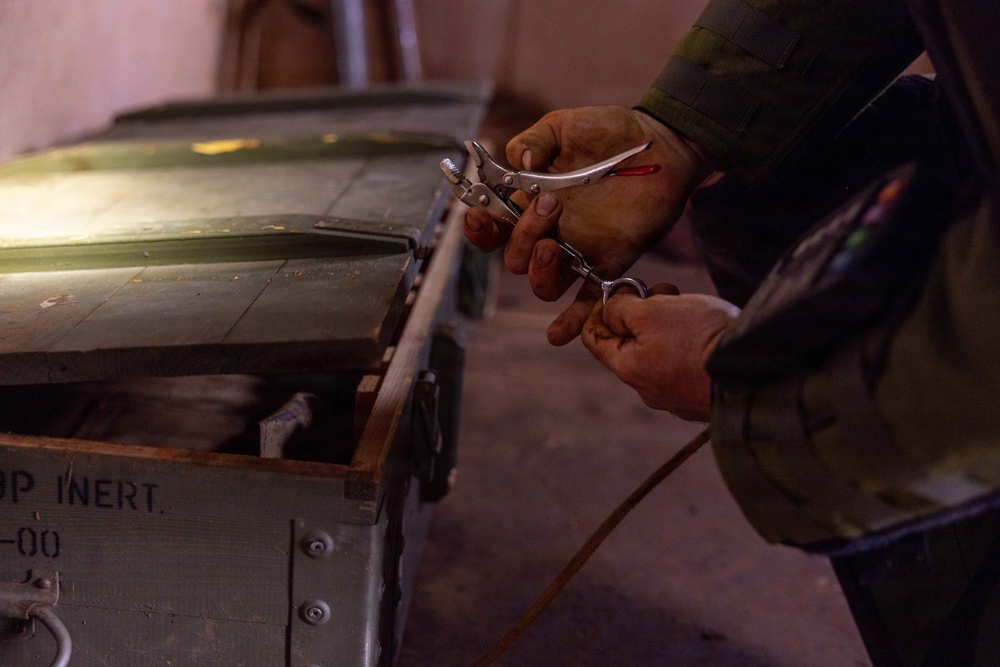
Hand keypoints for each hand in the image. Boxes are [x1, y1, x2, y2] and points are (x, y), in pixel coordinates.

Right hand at [464, 106, 712, 344]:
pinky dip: (570, 321)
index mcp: (528, 201)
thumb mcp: (564, 125)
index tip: (481, 215)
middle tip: (550, 204)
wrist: (661, 142)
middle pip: (514, 258)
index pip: (492, 226)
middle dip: (521, 236)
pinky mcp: (606, 262)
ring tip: (552, 245)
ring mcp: (576, 250)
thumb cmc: (609, 131)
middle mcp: (548, 231)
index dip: (479, 228)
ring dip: (538, 271)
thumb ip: (534, 141)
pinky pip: (584, 300)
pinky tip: (557, 335)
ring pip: (541, 284)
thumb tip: (518, 163)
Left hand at [581, 286, 739, 421]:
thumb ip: (622, 309)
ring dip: (668, 323)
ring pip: (658, 350)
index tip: (622, 291)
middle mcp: (647, 388)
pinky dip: (689, 341)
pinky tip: (707, 329)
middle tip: (663, 294)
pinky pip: (684, 362)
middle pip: (628, 342)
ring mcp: (676, 395)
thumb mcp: (652, 312)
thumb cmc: (699, 340)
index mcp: (628, 369)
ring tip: (691, 307)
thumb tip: (610, 308)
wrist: (755, 372)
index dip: (600, 309)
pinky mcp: (702, 394)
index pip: (594, 338)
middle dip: (641, 311)